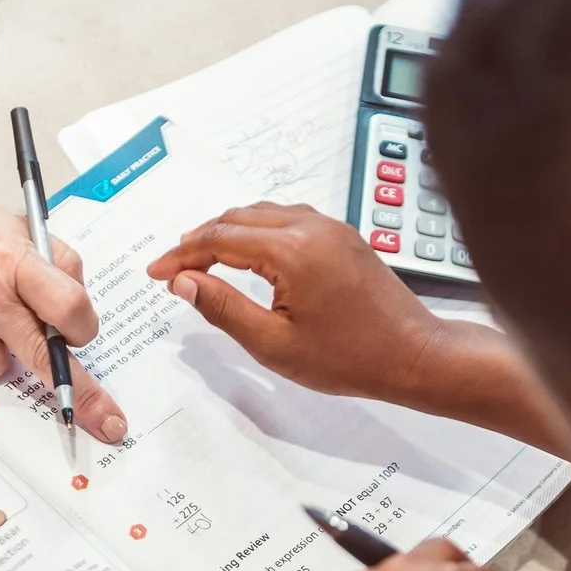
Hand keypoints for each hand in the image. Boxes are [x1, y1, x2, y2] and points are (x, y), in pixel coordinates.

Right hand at [145, 204, 448, 399]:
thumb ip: (223, 308)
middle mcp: (311, 227)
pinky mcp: (343, 236)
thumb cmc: (351, 357)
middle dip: (199, 240)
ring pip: (263, 214)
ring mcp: (331, 228)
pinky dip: (257, 230)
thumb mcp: (274, 343)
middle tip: (173, 267)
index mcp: (291, 251)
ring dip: (227, 231)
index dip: (181, 255)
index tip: (157, 273)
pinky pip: (288, 218)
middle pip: (237, 218)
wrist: (414, 354)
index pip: (219, 240)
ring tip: (201, 258)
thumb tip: (183, 283)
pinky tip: (248, 251)